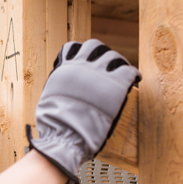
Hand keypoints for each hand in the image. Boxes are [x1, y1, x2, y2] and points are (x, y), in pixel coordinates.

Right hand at [27, 39, 141, 183]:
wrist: (65, 137)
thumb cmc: (53, 125)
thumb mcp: (47, 99)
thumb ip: (56, 86)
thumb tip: (60, 84)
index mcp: (64, 69)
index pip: (72, 48)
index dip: (78, 54)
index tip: (81, 63)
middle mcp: (81, 66)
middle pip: (94, 46)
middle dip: (99, 54)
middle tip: (103, 66)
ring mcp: (99, 74)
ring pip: (113, 55)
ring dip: (116, 62)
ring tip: (119, 71)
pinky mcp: (116, 84)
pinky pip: (129, 70)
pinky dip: (133, 74)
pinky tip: (134, 79)